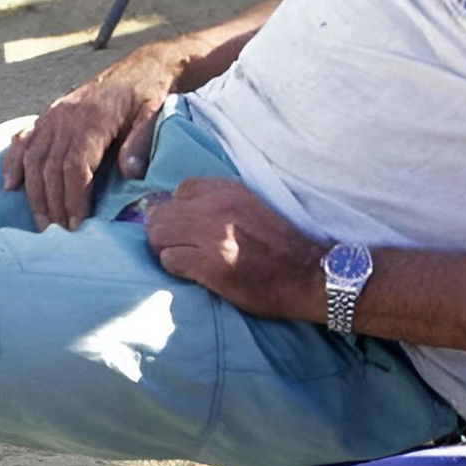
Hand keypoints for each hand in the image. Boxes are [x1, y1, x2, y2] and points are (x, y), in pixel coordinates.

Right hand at [1, 46, 176, 229]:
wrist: (142, 67)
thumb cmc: (148, 93)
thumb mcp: (153, 114)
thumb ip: (140, 143)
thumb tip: (130, 174)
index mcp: (91, 119)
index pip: (74, 167)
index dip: (72, 198)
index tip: (76, 224)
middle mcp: (65, 116)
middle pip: (49, 167)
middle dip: (51, 204)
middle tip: (56, 233)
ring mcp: (53, 114)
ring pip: (33, 158)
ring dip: (33, 193)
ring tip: (41, 221)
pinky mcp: (50, 114)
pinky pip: (23, 139)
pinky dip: (12, 162)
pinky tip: (10, 185)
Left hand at [145, 177, 324, 318]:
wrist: (306, 275)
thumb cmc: (280, 246)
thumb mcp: (251, 207)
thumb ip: (220, 203)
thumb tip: (184, 212)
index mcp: (229, 190)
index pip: (180, 190)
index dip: (179, 210)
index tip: (188, 227)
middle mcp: (217, 206)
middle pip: (162, 213)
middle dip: (164, 233)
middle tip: (178, 248)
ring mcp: (212, 234)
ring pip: (158, 235)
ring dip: (167, 250)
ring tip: (185, 261)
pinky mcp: (209, 263)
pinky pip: (169, 260)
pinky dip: (176, 268)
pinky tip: (193, 274)